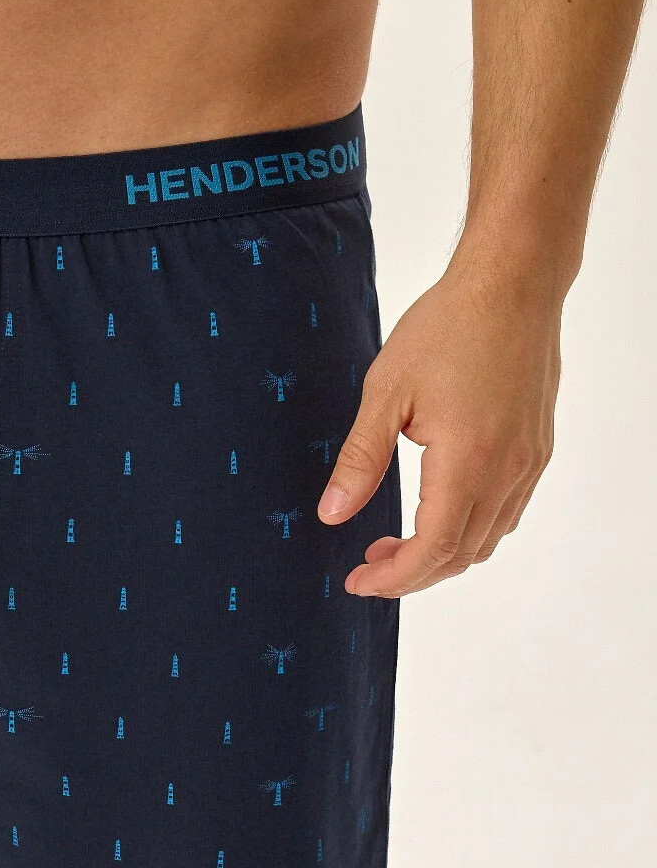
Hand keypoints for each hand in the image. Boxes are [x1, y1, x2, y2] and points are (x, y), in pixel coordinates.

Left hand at [317, 243, 562, 596]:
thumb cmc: (448, 328)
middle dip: (412, 574)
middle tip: (367, 567)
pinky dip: (469, 530)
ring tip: (392, 543)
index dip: (395, 577)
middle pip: (462, 554)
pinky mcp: (536, 450)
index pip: (435, 547)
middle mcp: (508, 470)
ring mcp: (529, 462)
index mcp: (468, 460)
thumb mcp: (387, 392)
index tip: (358, 582)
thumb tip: (331, 514)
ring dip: (440, 554)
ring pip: (487, 539)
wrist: (512, 284)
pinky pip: (506, 513)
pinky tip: (434, 512)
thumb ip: (360, 459)